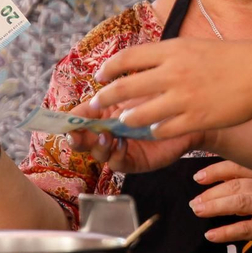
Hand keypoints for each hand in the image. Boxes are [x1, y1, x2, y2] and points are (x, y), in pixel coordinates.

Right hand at [64, 99, 205, 173]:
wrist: (188, 112)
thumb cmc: (162, 96)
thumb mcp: (135, 89)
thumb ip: (114, 90)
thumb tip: (92, 92)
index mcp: (103, 111)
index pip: (79, 117)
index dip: (68, 121)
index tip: (63, 122)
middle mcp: (108, 130)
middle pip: (83, 138)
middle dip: (77, 138)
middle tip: (76, 135)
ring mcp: (119, 147)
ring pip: (98, 152)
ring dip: (97, 146)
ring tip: (105, 136)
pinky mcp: (134, 161)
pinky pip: (119, 163)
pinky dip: (116, 156)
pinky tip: (121, 145)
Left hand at [90, 39, 251, 139]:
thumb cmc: (231, 59)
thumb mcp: (195, 47)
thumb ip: (168, 56)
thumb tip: (142, 64)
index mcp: (172, 50)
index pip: (126, 58)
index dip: (108, 69)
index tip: (100, 76)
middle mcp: (172, 73)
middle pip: (124, 88)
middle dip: (104, 99)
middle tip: (96, 105)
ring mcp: (182, 98)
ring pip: (138, 115)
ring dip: (127, 120)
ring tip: (124, 122)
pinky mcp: (194, 120)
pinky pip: (163, 130)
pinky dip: (155, 131)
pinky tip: (155, 130)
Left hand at [191, 161, 251, 252]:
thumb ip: (251, 188)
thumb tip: (219, 188)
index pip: (239, 168)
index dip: (216, 171)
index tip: (199, 177)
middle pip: (236, 185)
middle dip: (211, 192)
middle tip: (195, 201)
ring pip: (239, 202)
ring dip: (215, 206)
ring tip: (198, 211)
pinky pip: (243, 229)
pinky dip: (225, 232)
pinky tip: (211, 235)